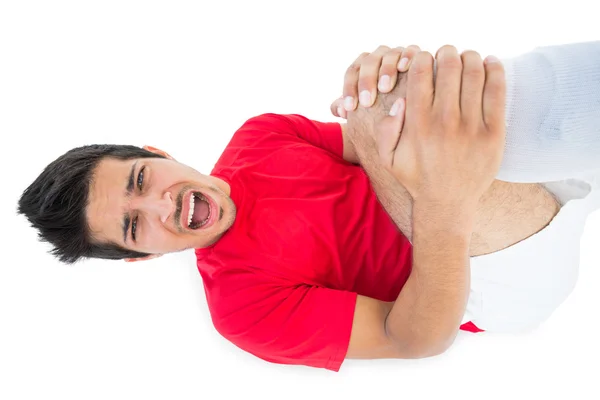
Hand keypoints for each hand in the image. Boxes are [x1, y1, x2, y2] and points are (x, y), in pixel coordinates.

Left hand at [330, 45, 420, 118]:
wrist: (407, 105)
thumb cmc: (381, 109)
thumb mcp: (364, 113)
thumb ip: (348, 109)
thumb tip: (339, 110)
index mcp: (363, 67)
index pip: (352, 73)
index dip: (349, 90)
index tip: (350, 109)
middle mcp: (379, 57)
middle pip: (368, 62)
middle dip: (366, 81)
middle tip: (367, 102)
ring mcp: (397, 53)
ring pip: (388, 55)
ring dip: (386, 70)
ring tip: (384, 88)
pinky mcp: (416, 54)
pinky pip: (411, 50)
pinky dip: (407, 56)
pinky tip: (404, 68)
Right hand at [376, 46, 505, 207]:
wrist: (447, 204)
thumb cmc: (416, 178)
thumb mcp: (387, 158)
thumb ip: (385, 128)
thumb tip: (400, 100)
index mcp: (417, 123)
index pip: (421, 73)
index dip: (423, 57)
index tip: (425, 58)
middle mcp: (444, 121)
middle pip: (449, 66)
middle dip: (447, 52)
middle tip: (448, 53)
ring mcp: (471, 127)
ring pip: (475, 73)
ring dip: (471, 57)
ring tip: (469, 57)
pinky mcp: (493, 134)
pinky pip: (497, 91)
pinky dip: (495, 71)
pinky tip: (491, 63)